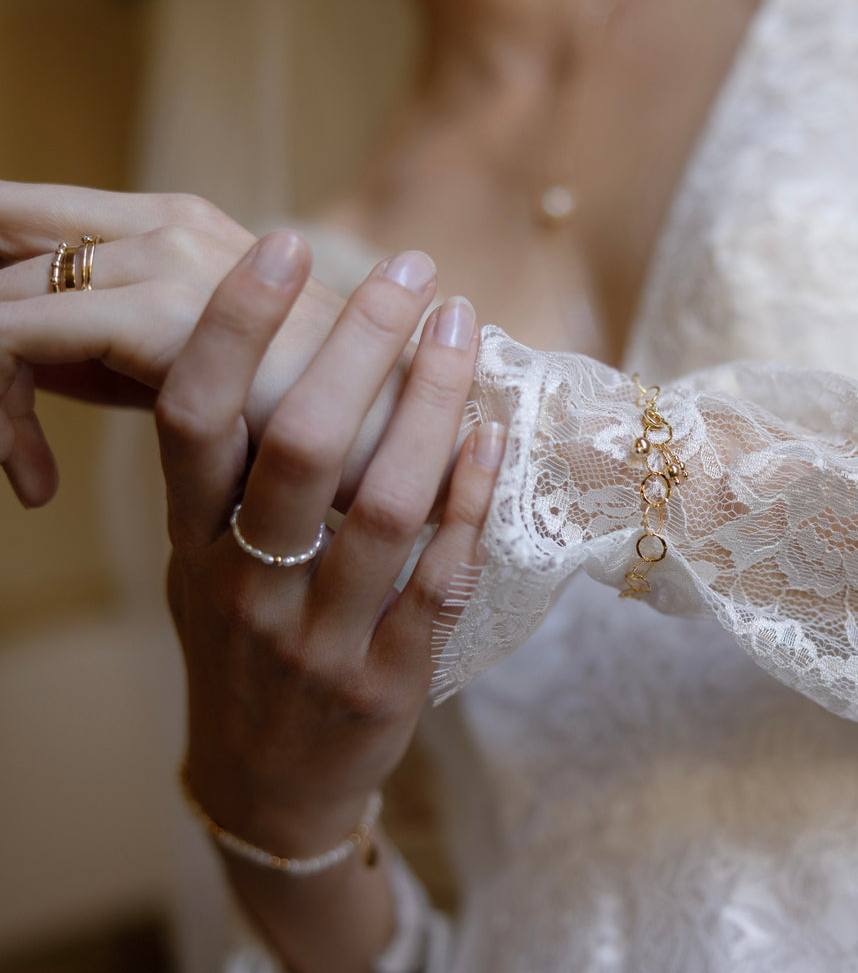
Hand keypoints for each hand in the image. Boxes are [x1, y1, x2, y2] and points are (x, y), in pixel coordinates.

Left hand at [0, 182, 345, 503]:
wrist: (393, 444)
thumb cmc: (314, 420)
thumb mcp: (203, 379)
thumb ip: (115, 352)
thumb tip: (25, 366)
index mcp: (179, 226)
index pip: (32, 219)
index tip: (3, 390)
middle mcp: (171, 223)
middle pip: (6, 242)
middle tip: (2, 440)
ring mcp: (165, 257)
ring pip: (3, 303)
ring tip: (18, 473)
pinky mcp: (158, 312)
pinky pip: (15, 338)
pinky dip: (3, 414)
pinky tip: (35, 486)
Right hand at [157, 233, 502, 966]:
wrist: (266, 785)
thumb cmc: (239, 652)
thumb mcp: (203, 566)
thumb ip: (230, 480)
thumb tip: (287, 358)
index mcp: (194, 546)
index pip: (198, 418)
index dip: (234, 326)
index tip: (281, 245)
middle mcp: (248, 587)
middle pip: (304, 443)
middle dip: (361, 343)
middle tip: (411, 271)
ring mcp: (320, 638)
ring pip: (387, 503)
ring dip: (432, 404)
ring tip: (461, 330)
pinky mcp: (388, 677)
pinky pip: (441, 576)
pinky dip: (470, 498)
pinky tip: (490, 432)